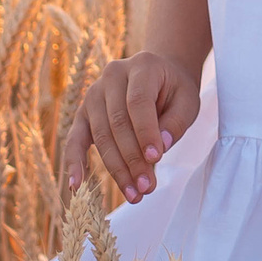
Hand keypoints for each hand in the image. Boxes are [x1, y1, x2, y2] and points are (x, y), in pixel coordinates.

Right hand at [61, 52, 199, 204]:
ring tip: (134, 194)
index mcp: (141, 66)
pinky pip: (75, 139)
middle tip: (147, 188)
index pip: (138, 102)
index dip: (145, 132)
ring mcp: (93, 94)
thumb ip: (176, 122)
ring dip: (116, 169)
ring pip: (101, 136)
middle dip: (133, 159)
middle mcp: (111, 76)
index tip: (156, 159)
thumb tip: (159, 148)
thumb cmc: (174, 90)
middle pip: (117, 123)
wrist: (160, 75)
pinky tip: (77, 185)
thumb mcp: (187, 101)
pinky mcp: (83, 113)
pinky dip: (74, 162)